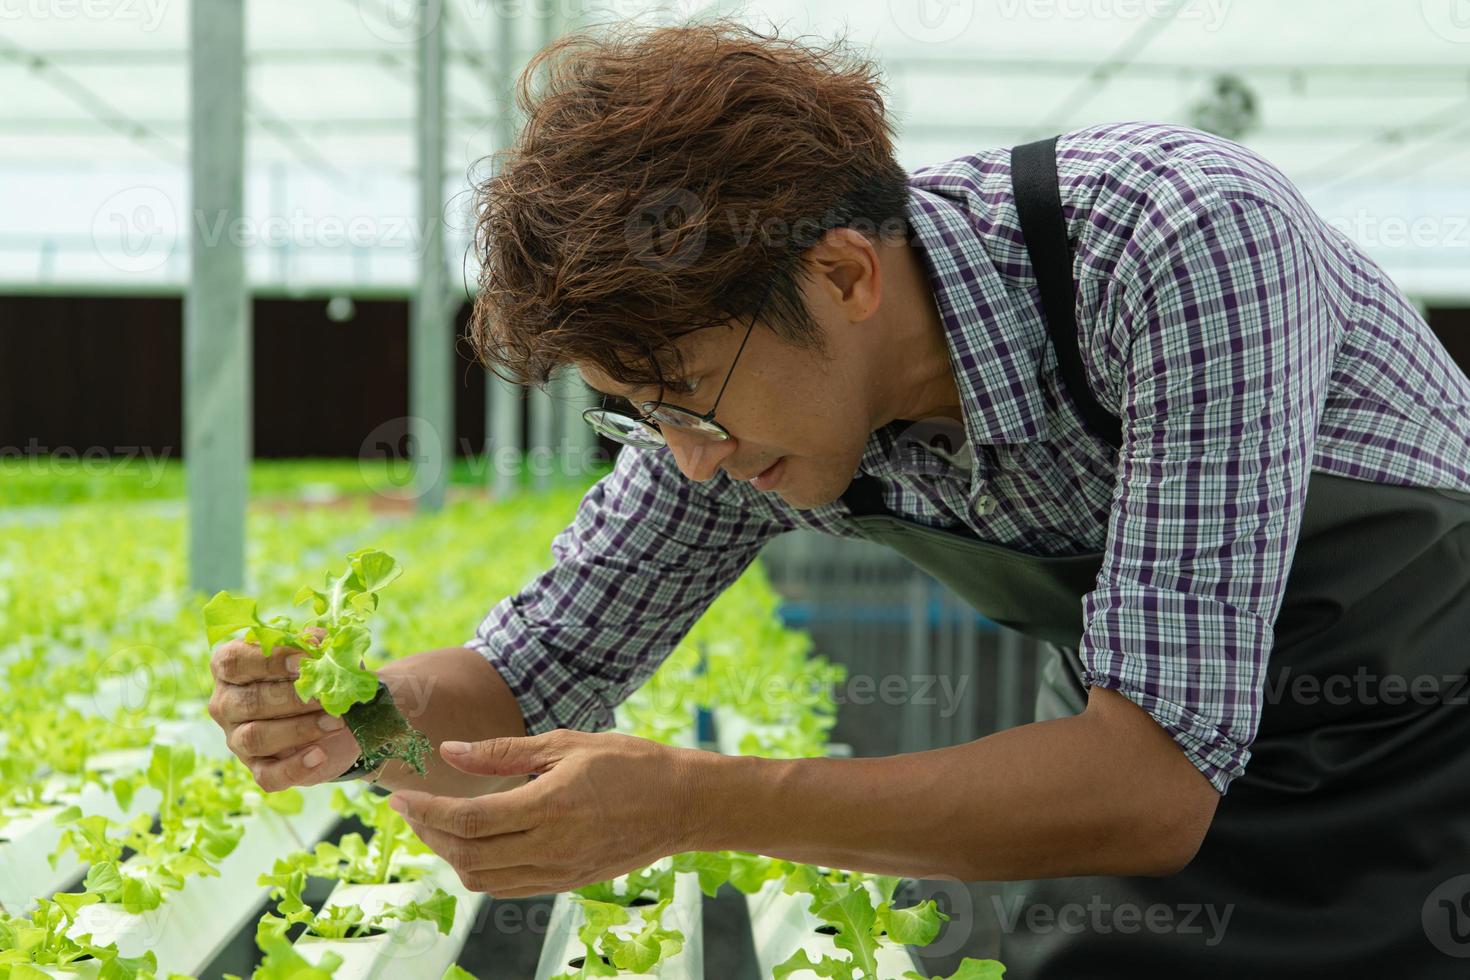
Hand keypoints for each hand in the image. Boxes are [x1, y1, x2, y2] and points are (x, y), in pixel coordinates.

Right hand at [207, 638, 359, 790]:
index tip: (304, 662)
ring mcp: (237, 739)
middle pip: (248, 701)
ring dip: (298, 729)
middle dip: (292, 699)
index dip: (269, 661)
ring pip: (256, 738)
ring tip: (335, 721)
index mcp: (231, 666)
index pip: (235, 661)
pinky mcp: (257, 768)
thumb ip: (314, 642)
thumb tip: (315, 641)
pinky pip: (268, 775)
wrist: (338, 717)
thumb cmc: (317, 674)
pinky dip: (295, 767)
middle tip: (327, 697)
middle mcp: (226, 703)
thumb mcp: (318, 653)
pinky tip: (319, 756)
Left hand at [389, 729, 703, 897]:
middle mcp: (548, 847)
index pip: (467, 819)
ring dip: (450, 854)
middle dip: (428, 832)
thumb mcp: (568, 743)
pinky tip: (475, 842)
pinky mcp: (566, 882)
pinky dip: (479, 868)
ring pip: (482, 879)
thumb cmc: (632, 763)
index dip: (425, 810)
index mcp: (547, 807)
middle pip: (466, 854)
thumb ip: (505, 753)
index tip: (397, 795)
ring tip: (437, 824)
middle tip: (411, 807)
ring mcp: (557, 871)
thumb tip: (451, 752)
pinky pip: (507, 886)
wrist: (684, 804)